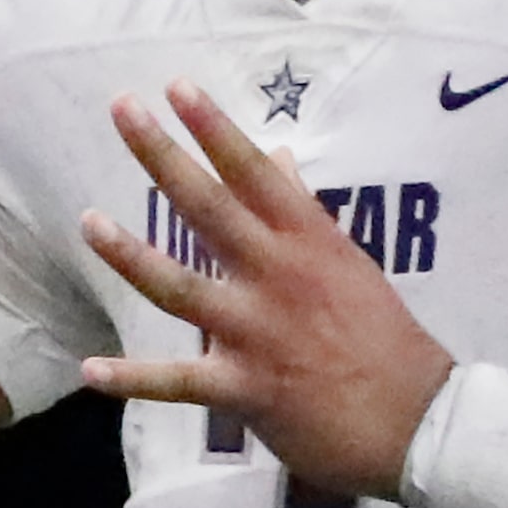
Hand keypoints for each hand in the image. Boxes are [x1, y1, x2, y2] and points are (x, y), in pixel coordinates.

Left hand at [78, 80, 455, 498]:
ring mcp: (258, 332)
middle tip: (122, 109)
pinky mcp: (246, 388)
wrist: (419, 421)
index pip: (254, 172)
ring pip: (181, 287)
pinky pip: (179, 382)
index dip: (214, 128)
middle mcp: (278, 275)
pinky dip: (133, 380)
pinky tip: (90, 371)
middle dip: (163, 156)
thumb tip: (278, 157)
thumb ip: (303, 212)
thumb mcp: (349, 262)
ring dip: (131, 256)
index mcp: (309, 241)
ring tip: (88, 223)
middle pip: (209, 207)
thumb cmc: (384, 338)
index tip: (177, 86)